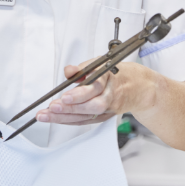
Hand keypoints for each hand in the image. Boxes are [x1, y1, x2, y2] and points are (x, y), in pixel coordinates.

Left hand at [36, 59, 157, 125]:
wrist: (138, 87)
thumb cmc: (115, 73)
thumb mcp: (98, 63)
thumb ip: (81, 68)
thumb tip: (68, 71)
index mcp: (108, 79)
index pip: (94, 88)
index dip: (79, 95)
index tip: (64, 96)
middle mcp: (109, 96)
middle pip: (91, 107)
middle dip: (70, 109)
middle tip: (51, 108)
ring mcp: (108, 109)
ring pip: (87, 116)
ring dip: (65, 117)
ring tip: (46, 115)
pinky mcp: (105, 117)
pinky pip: (86, 121)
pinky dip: (70, 120)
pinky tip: (56, 119)